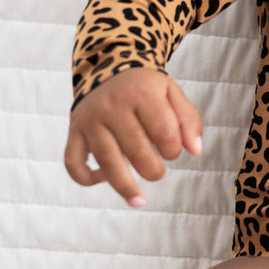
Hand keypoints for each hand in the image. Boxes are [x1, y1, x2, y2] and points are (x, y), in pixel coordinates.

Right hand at [64, 68, 202, 207]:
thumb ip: (189, 119)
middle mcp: (112, 106)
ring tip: (139, 201)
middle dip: (153, 169)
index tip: (172, 151)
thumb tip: (196, 150)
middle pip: (136, 150)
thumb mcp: (172, 93)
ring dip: (124, 186)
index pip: (164, 133)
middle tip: (157, 171)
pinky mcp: (74, 131)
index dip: (173, 150)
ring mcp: (90, 120)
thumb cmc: (146, 88)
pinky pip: (73, 161)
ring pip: (106, 160)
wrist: (107, 68)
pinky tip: (103, 180)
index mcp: (142, 93)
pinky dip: (86, 177)